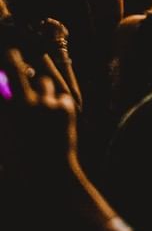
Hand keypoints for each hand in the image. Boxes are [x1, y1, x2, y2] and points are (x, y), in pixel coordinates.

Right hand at [0, 49, 79, 190]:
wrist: (47, 177)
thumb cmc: (19, 162)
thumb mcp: (4, 140)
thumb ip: (5, 118)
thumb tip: (6, 95)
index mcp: (5, 113)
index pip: (0, 81)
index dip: (1, 71)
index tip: (3, 61)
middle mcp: (23, 103)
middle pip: (16, 69)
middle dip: (14, 60)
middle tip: (13, 53)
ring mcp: (47, 103)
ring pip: (44, 82)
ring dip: (41, 89)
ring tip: (41, 106)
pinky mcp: (66, 106)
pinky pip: (61, 97)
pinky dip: (58, 104)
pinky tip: (57, 121)